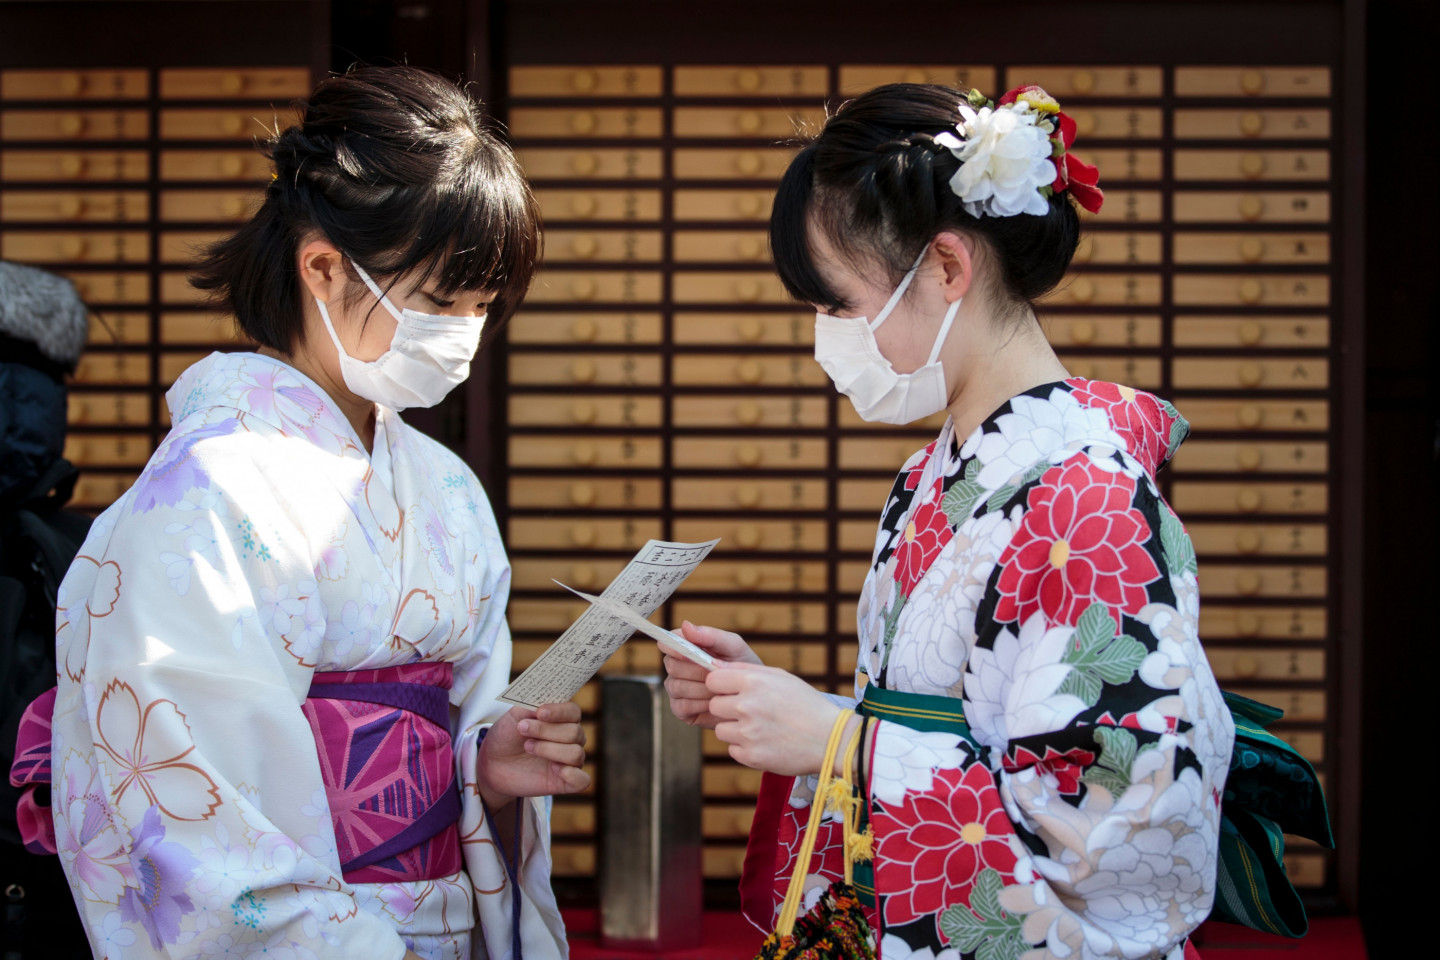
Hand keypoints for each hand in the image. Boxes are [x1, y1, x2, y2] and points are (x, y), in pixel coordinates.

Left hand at [476, 702, 589, 808]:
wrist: (493, 763)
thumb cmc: (507, 736)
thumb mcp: (513, 716)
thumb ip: (530, 705)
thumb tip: (543, 703)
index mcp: (562, 719)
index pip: (574, 711)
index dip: (560, 711)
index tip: (540, 712)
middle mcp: (571, 739)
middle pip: (574, 733)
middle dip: (546, 731)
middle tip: (523, 729)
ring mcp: (569, 761)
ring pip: (576, 754)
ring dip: (550, 750)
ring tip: (528, 747)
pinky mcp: (565, 783)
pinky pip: (583, 781)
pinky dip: (571, 774)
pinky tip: (553, 769)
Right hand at [662, 622, 762, 728]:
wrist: (752, 694)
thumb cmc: (741, 665)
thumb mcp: (733, 646)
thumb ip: (711, 635)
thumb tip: (686, 625)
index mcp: (685, 647)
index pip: (667, 642)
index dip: (675, 647)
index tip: (689, 653)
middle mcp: (676, 667)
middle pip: (672, 666)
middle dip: (698, 671)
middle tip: (719, 674)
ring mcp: (676, 688)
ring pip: (677, 686)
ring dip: (703, 689)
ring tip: (721, 689)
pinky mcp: (680, 709)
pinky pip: (682, 706)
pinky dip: (701, 705)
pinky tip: (715, 702)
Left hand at [705, 662, 847, 776]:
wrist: (831, 739)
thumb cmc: (806, 704)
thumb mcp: (781, 677)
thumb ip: (746, 670)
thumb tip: (714, 665)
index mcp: (753, 682)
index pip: (712, 681)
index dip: (721, 687)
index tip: (731, 692)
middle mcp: (747, 706)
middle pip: (714, 706)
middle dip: (727, 709)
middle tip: (750, 712)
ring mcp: (748, 733)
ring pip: (721, 730)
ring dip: (735, 730)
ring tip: (761, 729)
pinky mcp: (751, 756)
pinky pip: (733, 750)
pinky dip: (745, 748)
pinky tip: (765, 743)